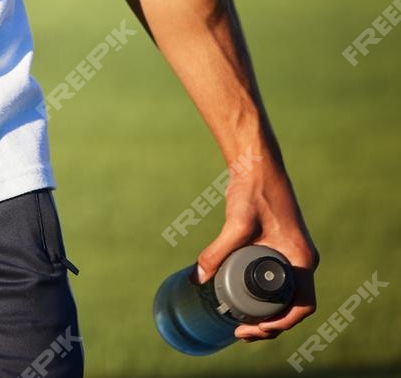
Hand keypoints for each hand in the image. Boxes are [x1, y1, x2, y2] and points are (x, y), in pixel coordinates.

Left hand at [196, 157, 317, 341]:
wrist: (256, 165)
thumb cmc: (253, 191)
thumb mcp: (237, 224)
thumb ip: (218, 251)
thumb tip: (197, 279)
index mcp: (300, 259)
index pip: (302, 305)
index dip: (281, 323)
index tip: (254, 329)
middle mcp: (300, 260)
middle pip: (293, 305)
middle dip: (270, 324)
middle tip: (240, 332)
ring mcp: (290, 254)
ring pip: (284, 295)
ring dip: (266, 313)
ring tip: (240, 324)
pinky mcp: (277, 248)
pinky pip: (274, 281)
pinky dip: (262, 296)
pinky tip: (241, 300)